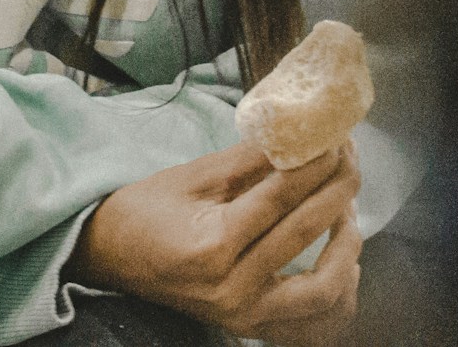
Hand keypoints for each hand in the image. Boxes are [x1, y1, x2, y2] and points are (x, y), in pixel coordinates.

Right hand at [69, 141, 361, 345]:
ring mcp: (243, 315)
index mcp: (213, 243)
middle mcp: (232, 287)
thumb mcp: (194, 176)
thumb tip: (301, 132)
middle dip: (337, 187)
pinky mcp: (249, 326)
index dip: (316, 161)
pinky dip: (335, 291)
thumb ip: (251, 159)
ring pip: (324, 291)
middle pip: (306, 232)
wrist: (109, 257)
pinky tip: (341, 258)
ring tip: (347, 210)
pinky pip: (311, 322)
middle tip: (349, 157)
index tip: (337, 136)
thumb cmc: (146, 210)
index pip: (281, 195)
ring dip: (347, 247)